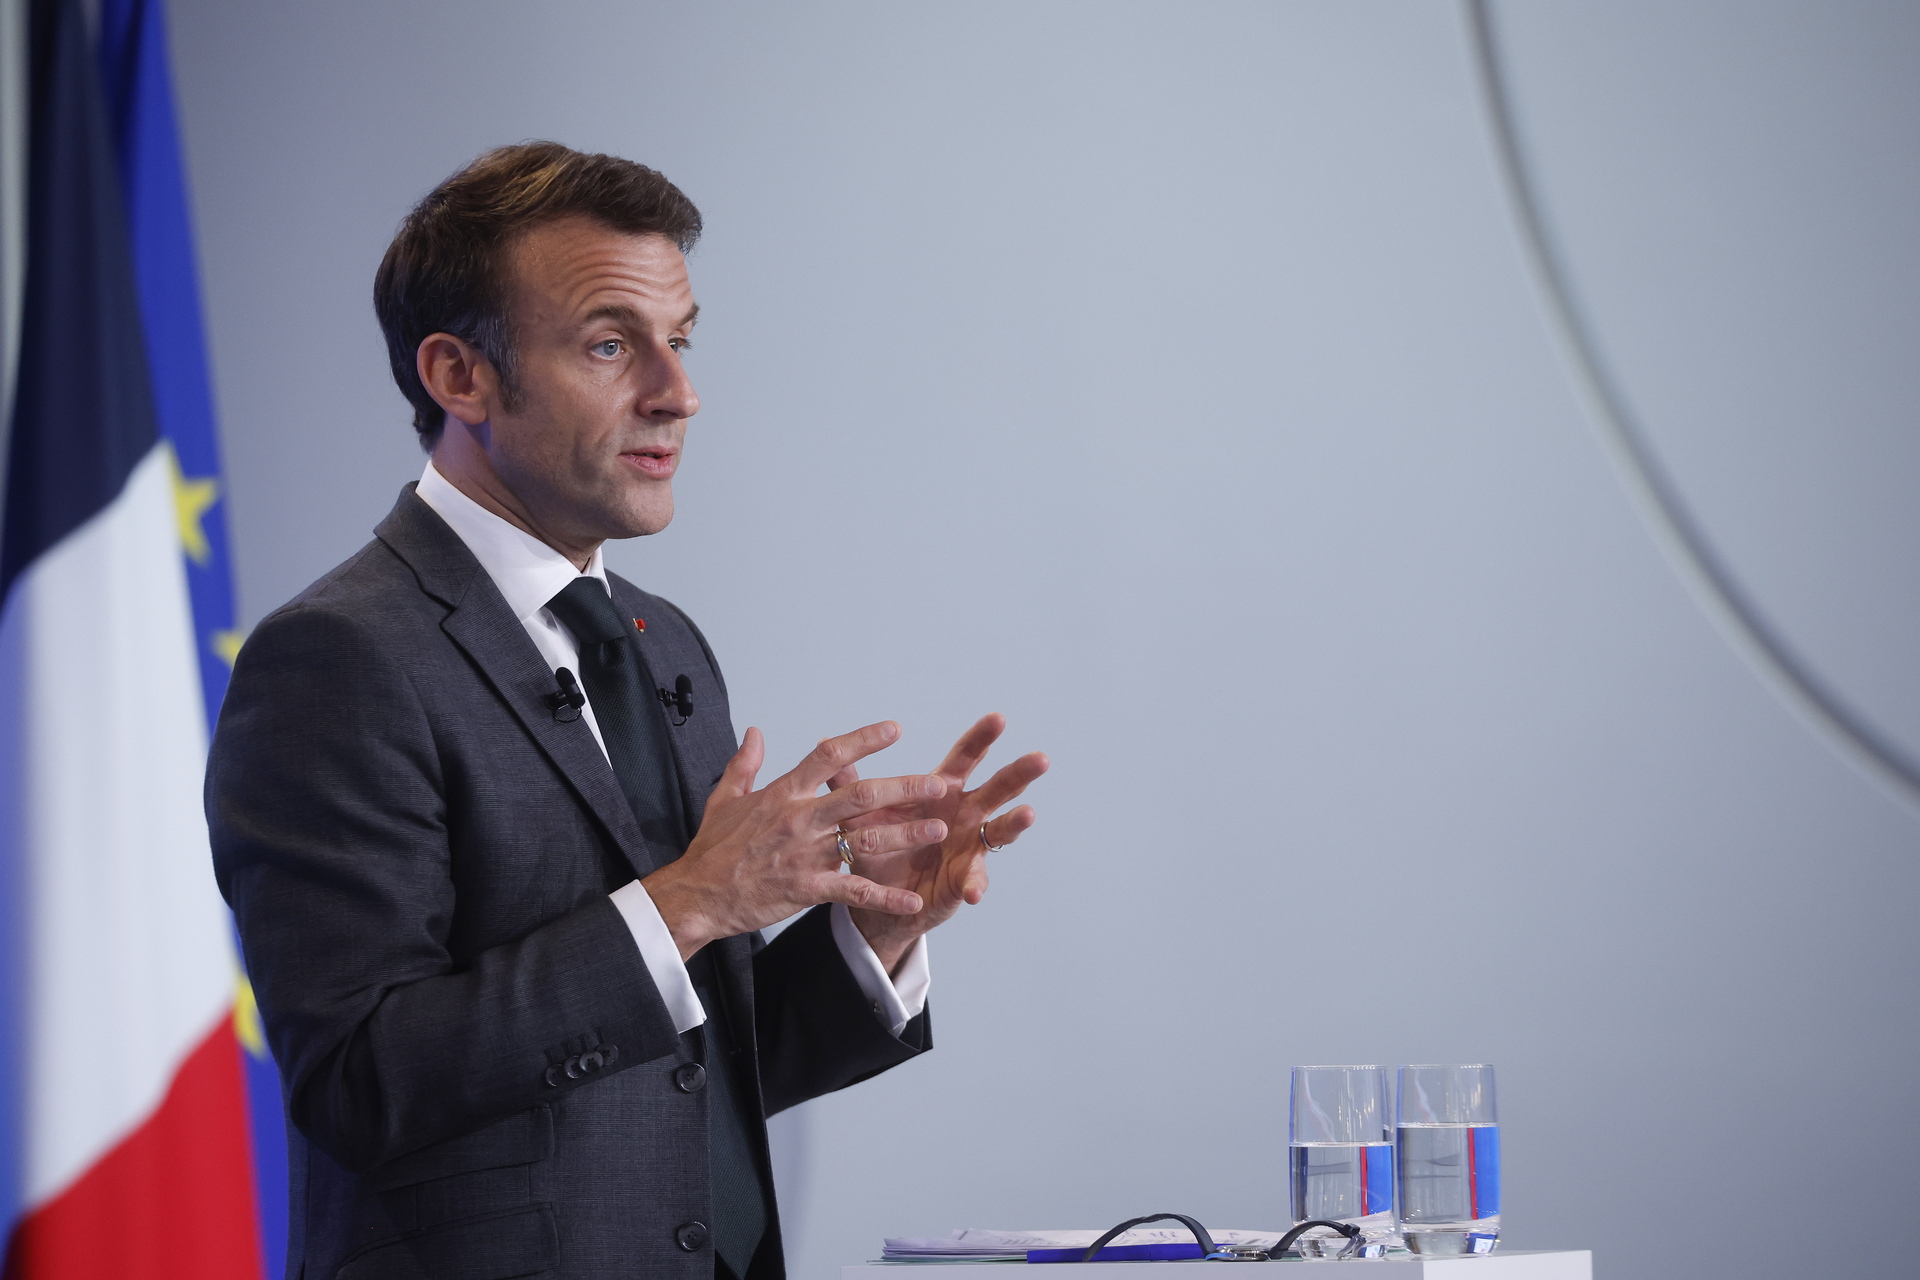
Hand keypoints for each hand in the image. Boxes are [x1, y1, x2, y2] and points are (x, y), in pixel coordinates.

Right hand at [642, 721, 947, 959]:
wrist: (697, 895)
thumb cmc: (711, 849)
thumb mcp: (724, 797)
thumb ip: (745, 763)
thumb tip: (756, 732)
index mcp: (783, 793)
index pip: (828, 756)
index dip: (863, 740)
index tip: (894, 729)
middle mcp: (799, 819)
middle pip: (860, 795)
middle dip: (903, 788)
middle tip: (938, 784)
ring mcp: (804, 854)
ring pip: (864, 840)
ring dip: (905, 834)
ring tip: (938, 828)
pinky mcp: (806, 888)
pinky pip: (853, 891)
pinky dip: (885, 897)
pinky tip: (913, 900)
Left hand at [833, 713, 1048, 970]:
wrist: (879, 899)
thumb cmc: (877, 847)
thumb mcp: (863, 815)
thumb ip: (851, 783)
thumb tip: (825, 744)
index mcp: (943, 792)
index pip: (965, 758)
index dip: (981, 739)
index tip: (998, 717)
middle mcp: (965, 814)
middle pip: (998, 788)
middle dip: (1019, 773)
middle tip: (1040, 758)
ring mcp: (970, 846)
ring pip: (1000, 830)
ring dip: (1014, 823)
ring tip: (1026, 814)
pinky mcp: (966, 878)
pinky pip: (975, 879)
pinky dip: (975, 883)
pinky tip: (974, 891)